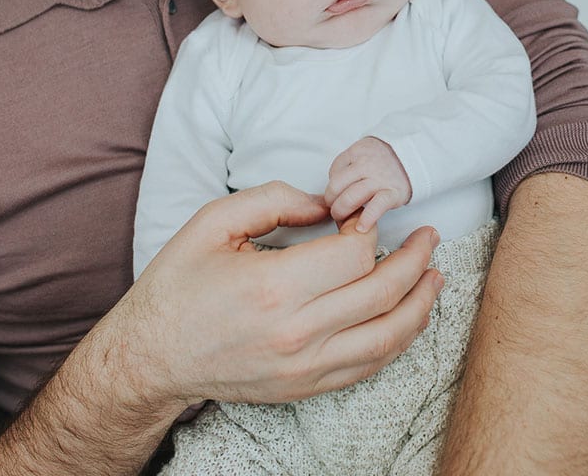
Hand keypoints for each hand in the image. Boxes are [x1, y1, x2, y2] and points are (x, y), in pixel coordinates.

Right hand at [115, 181, 441, 410]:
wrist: (151, 357)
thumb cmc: (179, 284)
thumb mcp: (213, 222)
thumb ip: (274, 200)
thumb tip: (327, 203)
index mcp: (274, 287)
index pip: (355, 254)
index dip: (371, 229)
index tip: (366, 216)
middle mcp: (296, 333)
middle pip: (382, 294)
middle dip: (416, 260)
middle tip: (429, 237)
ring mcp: (304, 367)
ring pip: (388, 337)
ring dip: (421, 304)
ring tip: (435, 276)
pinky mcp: (305, 388)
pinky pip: (368, 366)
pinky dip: (398, 339)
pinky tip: (408, 315)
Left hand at [324, 137, 413, 231]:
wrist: (415, 159)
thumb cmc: (384, 162)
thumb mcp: (363, 154)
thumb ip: (348, 167)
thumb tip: (333, 192)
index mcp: (357, 151)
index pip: (334, 172)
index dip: (332, 188)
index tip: (335, 197)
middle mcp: (367, 163)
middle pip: (336, 186)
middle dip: (331, 202)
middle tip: (335, 210)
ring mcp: (380, 178)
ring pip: (351, 197)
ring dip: (342, 212)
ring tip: (342, 219)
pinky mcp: (393, 193)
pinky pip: (376, 206)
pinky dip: (367, 218)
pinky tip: (361, 227)